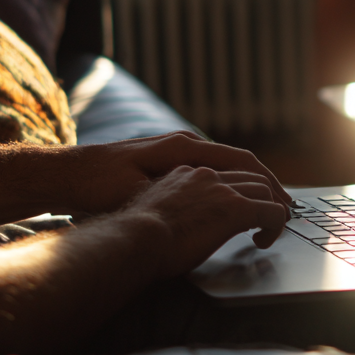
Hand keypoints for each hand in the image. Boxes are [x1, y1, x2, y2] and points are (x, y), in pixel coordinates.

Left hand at [70, 131, 291, 217]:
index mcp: (184, 148)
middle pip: (241, 160)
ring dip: (252, 184)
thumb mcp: (139, 190)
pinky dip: (234, 183)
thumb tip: (211, 196)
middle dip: (268, 184)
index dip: (267, 184)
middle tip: (288, 211)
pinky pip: (213, 169)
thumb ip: (175, 190)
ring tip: (271, 208)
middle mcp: (186, 144)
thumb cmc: (98, 186)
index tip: (284, 205)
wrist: (66, 173)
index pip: (241, 161)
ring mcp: (178, 150)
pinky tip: (237, 202)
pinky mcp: (169, 160)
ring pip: (229, 164)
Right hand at [122, 165, 288, 277]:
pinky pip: (271, 212)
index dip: (237, 188)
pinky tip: (263, 241)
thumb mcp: (150, 210)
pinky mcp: (236, 208)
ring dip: (269, 210)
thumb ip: (166, 207)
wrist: (134, 239)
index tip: (241, 202)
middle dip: (261, 195)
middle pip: (249, 176)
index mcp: (184, 173)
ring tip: (266, 230)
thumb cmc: (134, 236)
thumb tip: (168, 223)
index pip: (223, 172)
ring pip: (264, 191)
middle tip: (265, 215)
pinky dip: (275, 225)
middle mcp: (205, 174)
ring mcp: (222, 189)